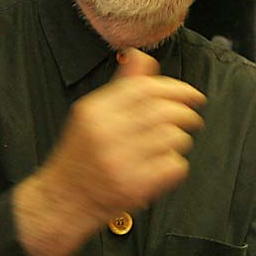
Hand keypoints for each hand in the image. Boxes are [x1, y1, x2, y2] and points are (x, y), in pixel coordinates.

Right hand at [14, 48, 205, 255]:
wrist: (63, 199)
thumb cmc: (81, 154)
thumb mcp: (91, 114)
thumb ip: (121, 86)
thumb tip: (141, 56)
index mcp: (96, 111)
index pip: (146, 89)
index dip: (177, 89)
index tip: (192, 95)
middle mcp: (107, 133)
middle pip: (165, 111)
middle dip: (187, 113)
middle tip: (192, 118)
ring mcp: (121, 161)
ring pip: (174, 138)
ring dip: (181, 139)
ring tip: (173, 143)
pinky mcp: (135, 186)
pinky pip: (174, 166)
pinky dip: (175, 164)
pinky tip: (164, 165)